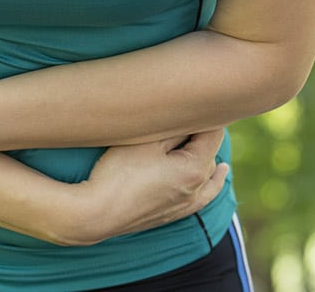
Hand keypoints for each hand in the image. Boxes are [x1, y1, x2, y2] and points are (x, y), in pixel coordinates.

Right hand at [64, 129, 228, 245]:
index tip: (194, 101)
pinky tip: (217, 175)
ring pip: (208, 173)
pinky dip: (212, 181)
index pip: (213, 133)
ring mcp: (186, 204)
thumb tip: (192, 116)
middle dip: (201, 134)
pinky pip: (203, 195)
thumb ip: (175, 127)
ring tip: (204, 136)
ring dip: (206, 154)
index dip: (205, 114)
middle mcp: (197, 188)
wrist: (98, 213)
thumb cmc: (119, 173)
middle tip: (184, 115)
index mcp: (196, 168)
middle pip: (210, 152)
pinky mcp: (173, 213)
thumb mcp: (147, 141)